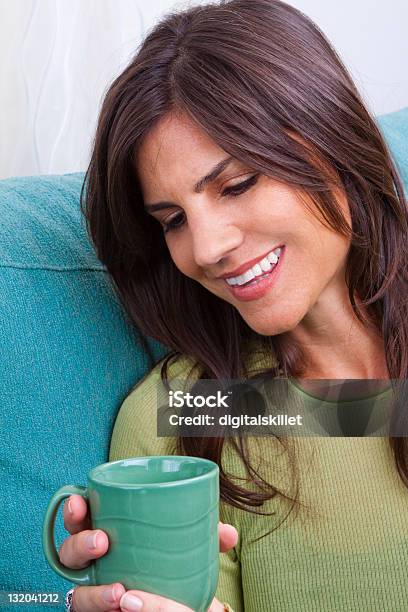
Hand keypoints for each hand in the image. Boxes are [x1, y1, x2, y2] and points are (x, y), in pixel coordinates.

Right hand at [60, 494, 237, 610]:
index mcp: (110, 538)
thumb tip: (227, 534)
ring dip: (92, 590)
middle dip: (79, 544)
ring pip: (77, 592)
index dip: (74, 510)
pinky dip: (98, 606)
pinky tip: (118, 604)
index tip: (81, 500)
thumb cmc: (175, 578)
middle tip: (102, 541)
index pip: (83, 521)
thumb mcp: (189, 557)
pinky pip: (85, 611)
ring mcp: (95, 595)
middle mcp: (96, 566)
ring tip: (116, 591)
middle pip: (69, 553)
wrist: (179, 611)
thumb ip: (204, 543)